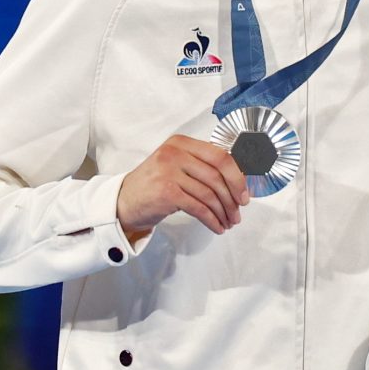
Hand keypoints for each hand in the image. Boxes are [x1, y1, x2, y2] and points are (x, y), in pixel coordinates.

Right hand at [116, 134, 249, 237]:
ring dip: (223, 212)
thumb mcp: (178, 166)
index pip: (220, 156)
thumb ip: (203, 166)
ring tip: (228, 222)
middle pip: (218, 175)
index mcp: (181, 143)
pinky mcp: (166, 192)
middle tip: (238, 212)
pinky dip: (212, 220)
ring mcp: (168, 171)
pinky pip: (199, 208)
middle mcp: (174, 153)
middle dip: (233, 197)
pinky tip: (217, 227)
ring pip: (210, 194)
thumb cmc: (156, 184)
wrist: (124, 201)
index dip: (237, 177)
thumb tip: (240, 181)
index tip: (244, 194)